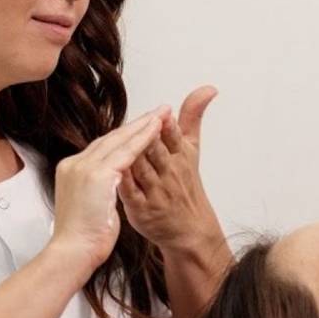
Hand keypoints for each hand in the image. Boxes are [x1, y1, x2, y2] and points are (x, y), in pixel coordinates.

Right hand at [50, 106, 170, 270]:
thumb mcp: (85, 205)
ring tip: (161, 115)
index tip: (138, 128)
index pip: (100, 147)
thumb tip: (104, 189)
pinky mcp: (98, 174)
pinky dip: (143, 139)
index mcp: (70, 170)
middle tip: (155, 112)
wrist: (73, 250)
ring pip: (119, 141)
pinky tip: (157, 131)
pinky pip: (126, 152)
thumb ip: (93, 190)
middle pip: (109, 138)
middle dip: (134, 125)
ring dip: (142, 126)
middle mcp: (75, 164)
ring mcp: (84, 167)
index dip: (121, 137)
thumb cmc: (80, 236)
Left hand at [119, 86, 220, 252]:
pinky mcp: (141, 207)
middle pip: (156, 151)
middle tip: (143, 124)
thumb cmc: (185, 183)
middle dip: (150, 137)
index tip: (163, 112)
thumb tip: (207, 88)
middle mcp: (169, 173)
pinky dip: (122, 182)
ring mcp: (154, 191)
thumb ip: (193, 117)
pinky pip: (130, 193)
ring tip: (123, 143)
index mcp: (180, 157)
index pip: (174, 137)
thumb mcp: (192, 149)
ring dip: (133, 156)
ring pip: (142, 170)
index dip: (168, 126)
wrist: (187, 229)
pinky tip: (110, 172)